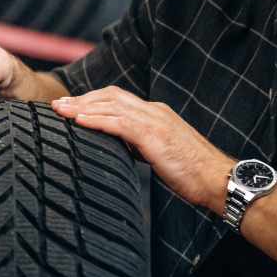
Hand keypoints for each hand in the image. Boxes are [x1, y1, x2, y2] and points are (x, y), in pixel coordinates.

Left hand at [51, 86, 235, 212]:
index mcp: (158, 114)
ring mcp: (156, 122)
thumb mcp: (164, 153)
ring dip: (82, 107)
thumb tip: (120, 146)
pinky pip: (120, 124)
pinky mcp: (155, 137)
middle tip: (57, 105)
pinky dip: (96, 120)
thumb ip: (142, 144)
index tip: (71, 107)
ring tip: (60, 111)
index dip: (92, 100)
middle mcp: (156, 112)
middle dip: (81, 99)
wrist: (218, 180)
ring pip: (112, 106)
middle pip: (111, 96)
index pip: (119, 98)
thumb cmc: (193, 172)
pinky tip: (79, 121)